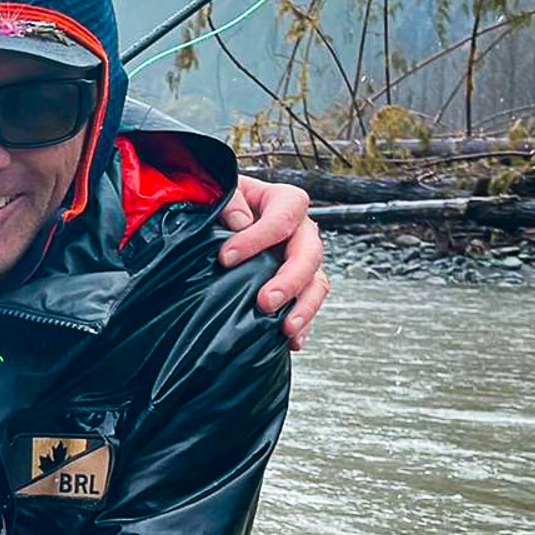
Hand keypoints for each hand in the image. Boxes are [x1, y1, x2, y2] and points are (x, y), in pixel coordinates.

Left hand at [221, 174, 329, 350]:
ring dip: (304, 307)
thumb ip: (229, 202)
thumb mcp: (219, 192)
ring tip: (285, 329)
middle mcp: (300, 231)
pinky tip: (292, 342)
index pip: (284, 216)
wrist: (218, 218)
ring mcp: (301, 259)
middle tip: (265, 301)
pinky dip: (303, 323)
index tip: (226, 258)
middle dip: (290, 280)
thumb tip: (241, 223)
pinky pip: (307, 303)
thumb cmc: (219, 201)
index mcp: (283, 201)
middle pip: (310, 253)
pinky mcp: (296, 284)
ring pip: (316, 282)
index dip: (258, 237)